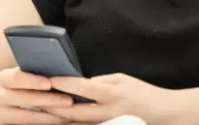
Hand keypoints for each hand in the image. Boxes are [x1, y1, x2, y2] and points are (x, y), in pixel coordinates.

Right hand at [0, 68, 72, 124]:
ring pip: (26, 119)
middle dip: (49, 101)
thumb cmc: (9, 87)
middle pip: (24, 99)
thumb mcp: (14, 77)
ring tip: (67, 115)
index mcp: (2, 79)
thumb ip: (30, 73)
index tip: (50, 83)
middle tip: (69, 100)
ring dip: (48, 118)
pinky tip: (55, 123)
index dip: (33, 81)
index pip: (17, 78)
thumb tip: (58, 70)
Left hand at [47, 73, 170, 123]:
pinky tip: (59, 119)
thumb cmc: (142, 93)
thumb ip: (100, 82)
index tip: (51, 78)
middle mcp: (108, 112)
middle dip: (53, 105)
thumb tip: (79, 85)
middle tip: (37, 98)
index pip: (83, 88)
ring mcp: (106, 124)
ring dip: (57, 117)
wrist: (161, 114)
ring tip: (41, 110)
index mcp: (113, 94)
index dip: (65, 83)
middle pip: (73, 112)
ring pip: (75, 124)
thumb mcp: (123, 79)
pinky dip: (70, 123)